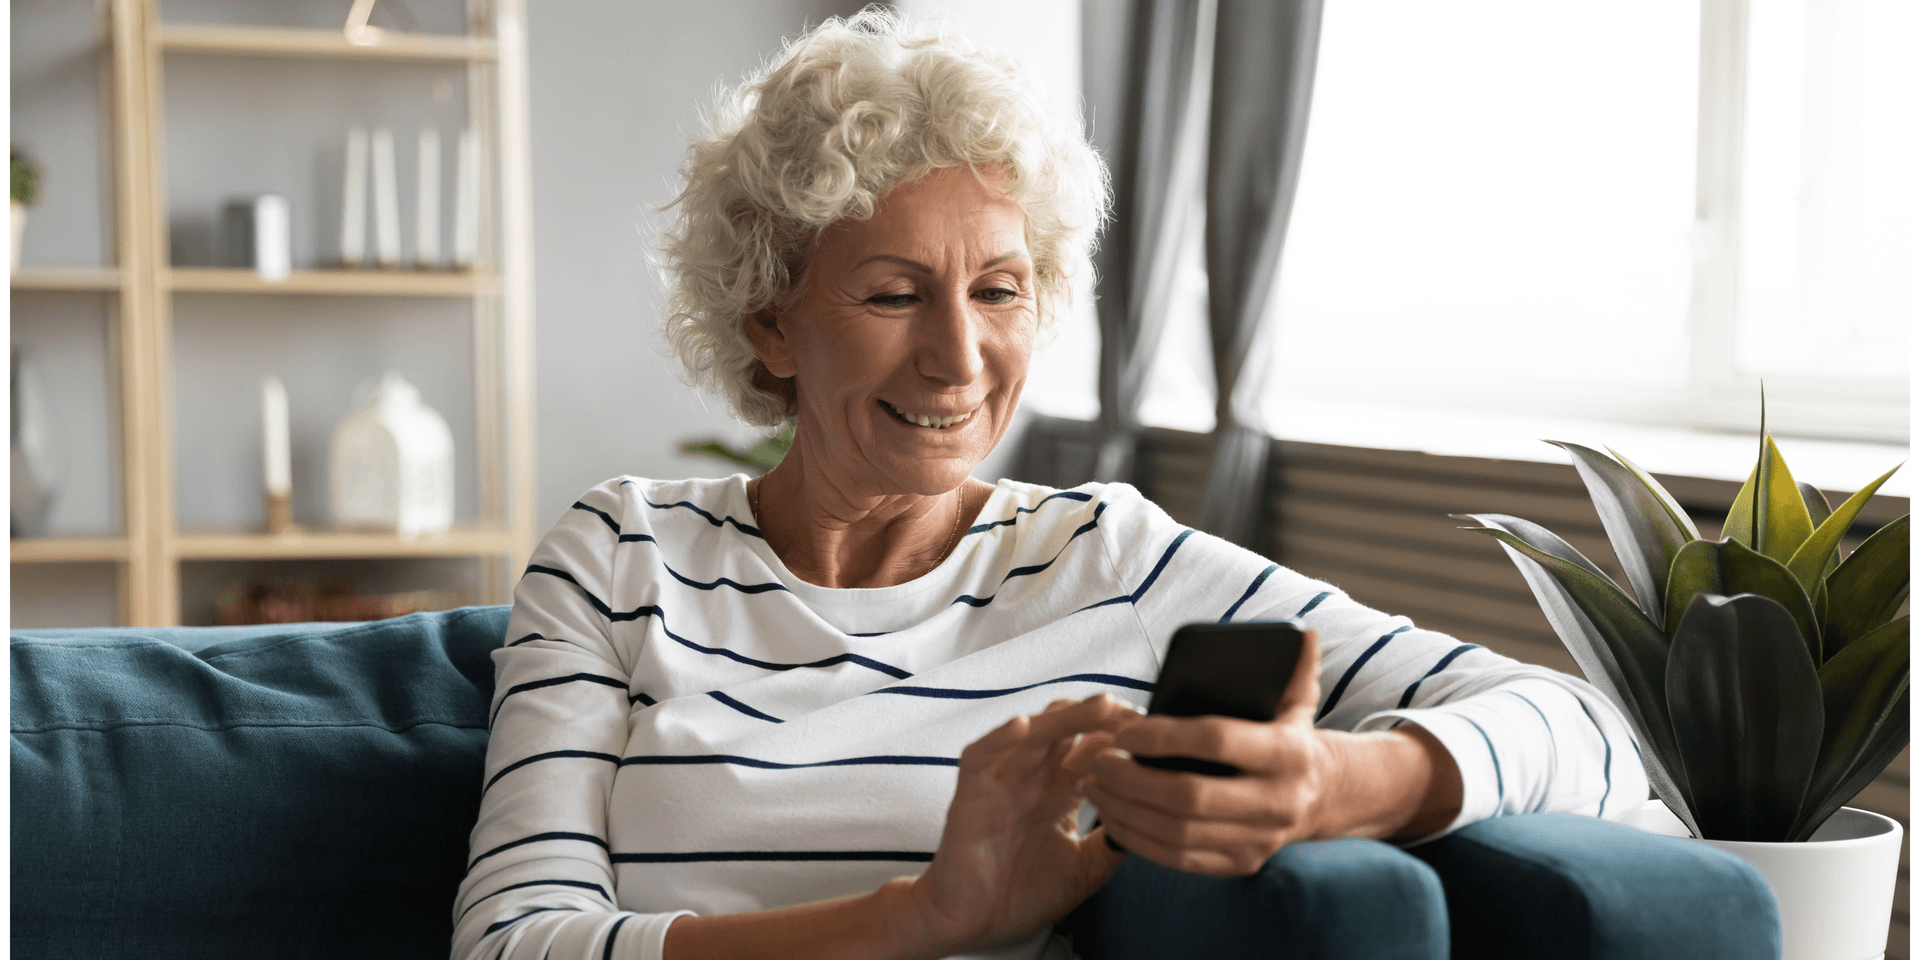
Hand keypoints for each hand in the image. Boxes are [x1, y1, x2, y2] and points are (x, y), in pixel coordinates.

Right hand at [904, 695, 1135, 954]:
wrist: (974, 925)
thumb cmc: (1023, 893)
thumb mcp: (1085, 868)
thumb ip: (1115, 841)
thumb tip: (1156, 819)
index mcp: (1060, 791)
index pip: (1094, 748)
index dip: (1124, 739)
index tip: (1158, 738)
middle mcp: (1033, 778)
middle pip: (1069, 729)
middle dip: (1104, 718)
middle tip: (1138, 717)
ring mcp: (1002, 782)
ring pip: (1033, 733)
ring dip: (1067, 716)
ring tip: (1102, 706)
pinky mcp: (971, 795)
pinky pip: (980, 757)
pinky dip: (998, 739)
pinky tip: (1022, 727)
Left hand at [1081, 629, 1336, 875]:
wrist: (1322, 795)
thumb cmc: (1290, 734)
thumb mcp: (1298, 699)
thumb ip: (1294, 666)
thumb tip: (1303, 633)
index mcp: (1288, 753)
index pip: (1217, 741)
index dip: (1164, 736)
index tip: (1123, 730)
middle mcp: (1278, 802)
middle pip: (1190, 796)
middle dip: (1132, 779)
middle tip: (1096, 761)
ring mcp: (1260, 840)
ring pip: (1178, 834)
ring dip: (1126, 811)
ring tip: (1093, 787)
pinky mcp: (1242, 864)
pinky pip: (1180, 860)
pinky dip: (1139, 841)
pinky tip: (1112, 818)